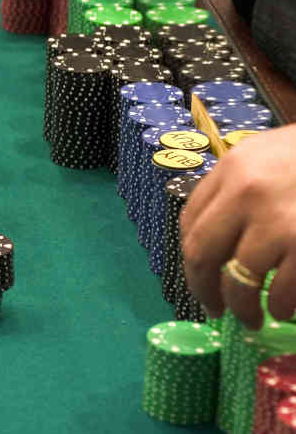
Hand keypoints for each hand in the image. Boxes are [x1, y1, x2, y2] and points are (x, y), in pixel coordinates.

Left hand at [180, 124, 295, 328]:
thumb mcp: (269, 155)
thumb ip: (239, 187)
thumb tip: (218, 240)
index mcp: (232, 168)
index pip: (190, 222)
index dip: (191, 257)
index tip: (200, 278)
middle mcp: (247, 193)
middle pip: (202, 253)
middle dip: (203, 289)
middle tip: (214, 309)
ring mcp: (279, 221)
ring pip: (239, 279)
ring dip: (242, 307)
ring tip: (251, 318)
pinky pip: (282, 290)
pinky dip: (280, 306)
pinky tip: (282, 310)